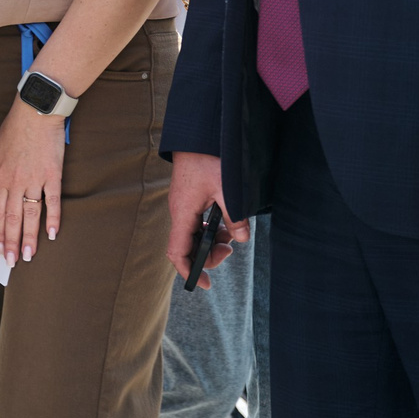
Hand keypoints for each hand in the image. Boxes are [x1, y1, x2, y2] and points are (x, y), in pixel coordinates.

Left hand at [0, 98, 67, 264]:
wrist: (36, 112)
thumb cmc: (15, 128)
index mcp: (0, 177)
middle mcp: (16, 182)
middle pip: (12, 218)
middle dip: (11, 242)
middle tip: (12, 262)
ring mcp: (35, 179)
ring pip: (30, 215)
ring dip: (29, 237)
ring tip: (28, 256)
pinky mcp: (52, 175)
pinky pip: (52, 201)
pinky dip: (53, 218)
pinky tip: (52, 234)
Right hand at [165, 152, 249, 287]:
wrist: (198, 134)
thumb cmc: (208, 158)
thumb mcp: (226, 188)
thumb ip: (234, 216)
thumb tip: (241, 239)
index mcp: (183, 213)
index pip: (177, 252)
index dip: (189, 271)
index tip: (205, 284)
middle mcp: (180, 212)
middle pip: (187, 246)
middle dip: (208, 254)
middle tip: (229, 249)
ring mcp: (185, 205)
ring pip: (195, 234)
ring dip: (213, 239)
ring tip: (232, 231)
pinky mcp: (191, 198)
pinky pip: (198, 222)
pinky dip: (213, 227)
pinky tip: (228, 220)